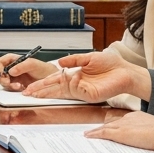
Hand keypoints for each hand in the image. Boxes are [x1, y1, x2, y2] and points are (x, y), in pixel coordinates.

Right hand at [0, 54, 57, 89]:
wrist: (51, 81)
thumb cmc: (43, 69)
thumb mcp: (34, 64)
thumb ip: (22, 66)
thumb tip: (11, 71)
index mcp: (13, 60)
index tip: (3, 74)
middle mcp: (11, 69)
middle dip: (2, 79)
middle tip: (8, 83)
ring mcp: (13, 78)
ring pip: (3, 82)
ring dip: (8, 85)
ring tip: (19, 86)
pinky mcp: (16, 86)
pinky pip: (9, 89)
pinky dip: (13, 89)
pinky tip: (21, 88)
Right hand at [24, 50, 151, 102]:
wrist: (126, 72)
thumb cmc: (111, 65)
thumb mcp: (89, 57)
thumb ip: (74, 60)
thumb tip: (59, 62)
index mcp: (75, 76)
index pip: (55, 81)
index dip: (43, 84)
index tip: (31, 87)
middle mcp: (76, 85)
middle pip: (54, 89)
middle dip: (40, 91)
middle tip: (27, 93)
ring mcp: (82, 91)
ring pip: (61, 91)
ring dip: (50, 88)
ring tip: (37, 91)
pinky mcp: (89, 95)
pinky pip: (74, 91)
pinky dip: (69, 86)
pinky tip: (65, 82)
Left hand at [85, 111, 153, 150]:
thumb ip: (150, 133)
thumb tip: (153, 139)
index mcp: (138, 117)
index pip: (122, 121)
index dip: (114, 125)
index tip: (110, 127)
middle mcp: (128, 118)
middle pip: (111, 123)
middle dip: (103, 127)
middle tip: (94, 130)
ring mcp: (123, 125)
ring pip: (105, 127)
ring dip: (96, 131)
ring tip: (88, 134)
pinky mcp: (120, 133)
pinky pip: (103, 133)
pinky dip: (94, 134)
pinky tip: (88, 136)